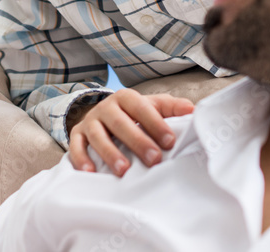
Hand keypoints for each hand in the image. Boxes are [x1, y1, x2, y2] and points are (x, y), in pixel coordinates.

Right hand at [68, 89, 193, 175]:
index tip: (170, 142)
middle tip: (154, 159)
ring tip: (124, 170)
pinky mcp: (77, 135)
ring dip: (110, 153)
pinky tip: (91, 172)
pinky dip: (81, 158)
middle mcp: (106, 107)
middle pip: (120, 122)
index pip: (142, 108)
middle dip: (137, 141)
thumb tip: (192, 110)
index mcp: (126, 97)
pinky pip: (76, 146)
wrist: (103, 116)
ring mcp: (90, 121)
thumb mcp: (152, 107)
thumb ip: (171, 107)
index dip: (156, 124)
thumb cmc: (133, 115)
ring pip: (98, 135)